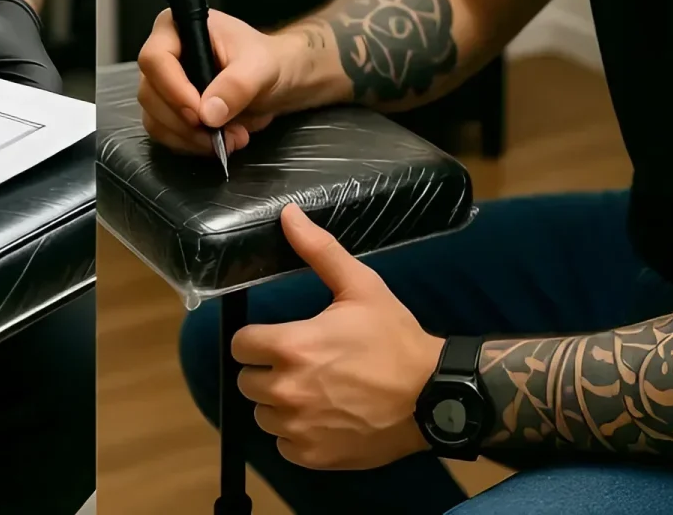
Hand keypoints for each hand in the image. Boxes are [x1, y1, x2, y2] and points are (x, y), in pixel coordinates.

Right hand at [136, 8, 283, 156]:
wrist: (276, 81)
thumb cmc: (266, 61)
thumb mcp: (260, 66)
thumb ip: (236, 85)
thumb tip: (208, 114)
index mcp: (177, 28)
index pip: (155, 58)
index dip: (173, 89)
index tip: (200, 114)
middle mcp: (163, 55)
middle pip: (150, 93)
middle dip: (186, 122)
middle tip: (224, 134)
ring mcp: (163, 85)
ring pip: (155, 119)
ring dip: (190, 138)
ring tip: (231, 138)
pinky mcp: (169, 111)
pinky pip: (165, 134)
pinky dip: (190, 144)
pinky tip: (219, 142)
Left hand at [233, 204, 443, 470]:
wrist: (433, 396)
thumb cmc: (394, 338)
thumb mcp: (360, 286)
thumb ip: (319, 250)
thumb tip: (288, 214)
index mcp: (292, 346)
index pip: (240, 346)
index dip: (255, 340)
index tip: (274, 339)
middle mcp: (288, 390)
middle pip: (247, 381)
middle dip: (265, 370)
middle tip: (297, 363)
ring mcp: (300, 429)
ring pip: (263, 416)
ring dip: (278, 404)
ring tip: (310, 390)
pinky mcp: (315, 458)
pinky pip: (284, 446)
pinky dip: (296, 434)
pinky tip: (320, 417)